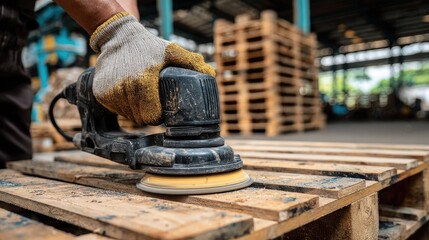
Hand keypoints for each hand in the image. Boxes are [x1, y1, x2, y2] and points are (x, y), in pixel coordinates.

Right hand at [90, 12, 214, 124]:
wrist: (118, 37)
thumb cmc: (148, 47)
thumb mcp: (171, 52)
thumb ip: (192, 63)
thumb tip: (211, 74)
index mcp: (143, 81)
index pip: (152, 117)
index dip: (159, 116)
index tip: (162, 109)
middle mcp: (124, 88)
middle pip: (140, 119)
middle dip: (149, 114)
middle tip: (153, 103)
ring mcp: (110, 92)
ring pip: (128, 116)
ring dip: (136, 112)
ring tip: (142, 97)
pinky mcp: (100, 93)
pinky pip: (116, 111)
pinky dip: (123, 107)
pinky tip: (129, 95)